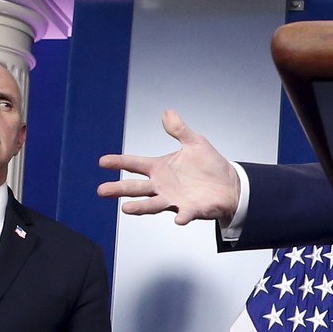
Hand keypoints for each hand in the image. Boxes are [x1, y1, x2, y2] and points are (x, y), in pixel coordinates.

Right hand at [97, 109, 241, 224]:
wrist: (230, 184)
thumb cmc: (210, 165)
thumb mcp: (195, 142)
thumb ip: (179, 129)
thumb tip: (167, 113)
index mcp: (160, 168)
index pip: (135, 164)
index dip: (119, 162)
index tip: (102, 162)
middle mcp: (162, 185)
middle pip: (136, 187)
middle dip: (119, 188)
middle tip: (102, 190)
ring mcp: (174, 199)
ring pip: (153, 204)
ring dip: (140, 207)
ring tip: (126, 208)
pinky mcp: (191, 209)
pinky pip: (184, 214)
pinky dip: (181, 216)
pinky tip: (178, 219)